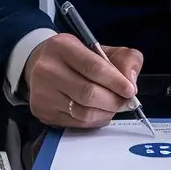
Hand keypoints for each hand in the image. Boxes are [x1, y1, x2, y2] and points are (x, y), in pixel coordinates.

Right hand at [26, 33, 142, 128]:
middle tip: (124, 101)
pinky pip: (75, 123)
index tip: (129, 90)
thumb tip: (130, 82)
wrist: (40, 64)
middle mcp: (47, 69)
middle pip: (88, 93)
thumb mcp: (102, 48)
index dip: (115, 81)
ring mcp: (42, 93)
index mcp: (62, 47)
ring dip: (105, 113)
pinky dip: (94, 121)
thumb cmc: (76, 57)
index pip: (93, 67)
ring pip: (82, 112)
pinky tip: (99, 113)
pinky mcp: (42, 112)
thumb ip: (125, 59)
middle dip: (113, 100)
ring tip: (113, 107)